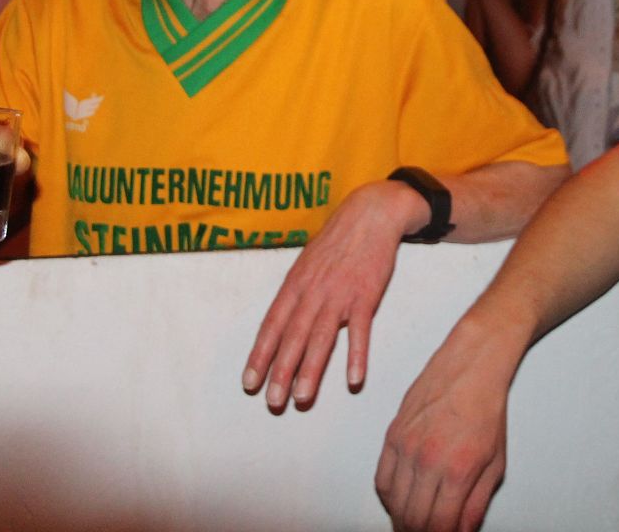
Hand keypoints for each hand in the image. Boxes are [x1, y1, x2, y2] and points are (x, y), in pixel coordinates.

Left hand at [242, 180, 420, 410]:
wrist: (369, 216)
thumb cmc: (336, 241)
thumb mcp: (305, 262)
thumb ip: (295, 294)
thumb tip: (280, 323)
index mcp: (294, 285)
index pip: (271, 325)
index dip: (259, 356)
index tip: (249, 383)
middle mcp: (312, 292)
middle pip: (293, 337)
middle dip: (280, 372)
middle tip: (273, 402)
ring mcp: (339, 295)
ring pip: (322, 338)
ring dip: (311, 370)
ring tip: (301, 397)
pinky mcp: (366, 296)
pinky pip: (361, 331)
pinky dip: (357, 355)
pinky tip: (354, 379)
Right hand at [376, 323, 513, 531]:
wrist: (471, 366)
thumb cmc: (486, 409)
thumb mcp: (495, 463)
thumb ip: (477, 503)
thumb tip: (462, 531)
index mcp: (458, 469)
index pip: (438, 525)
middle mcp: (428, 459)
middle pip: (412, 518)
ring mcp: (406, 446)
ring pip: (393, 502)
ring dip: (401, 520)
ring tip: (412, 525)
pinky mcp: (393, 435)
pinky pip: (381, 479)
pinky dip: (388, 498)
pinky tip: (399, 503)